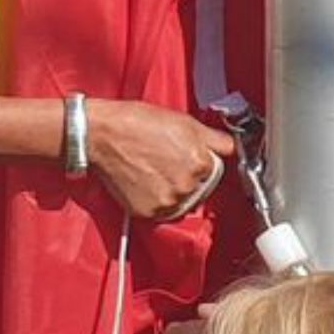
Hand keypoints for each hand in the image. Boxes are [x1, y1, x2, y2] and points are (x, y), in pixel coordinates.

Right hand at [87, 100, 235, 222]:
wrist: (102, 133)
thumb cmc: (137, 122)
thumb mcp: (184, 121)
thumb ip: (214, 139)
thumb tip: (231, 147)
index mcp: (200, 162)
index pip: (214, 170)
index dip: (199, 161)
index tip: (184, 156)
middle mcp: (186, 185)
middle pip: (198, 188)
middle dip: (186, 176)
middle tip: (165, 161)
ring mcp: (167, 201)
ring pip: (180, 201)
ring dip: (171, 190)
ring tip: (152, 168)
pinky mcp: (148, 211)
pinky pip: (160, 211)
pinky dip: (154, 199)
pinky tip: (144, 180)